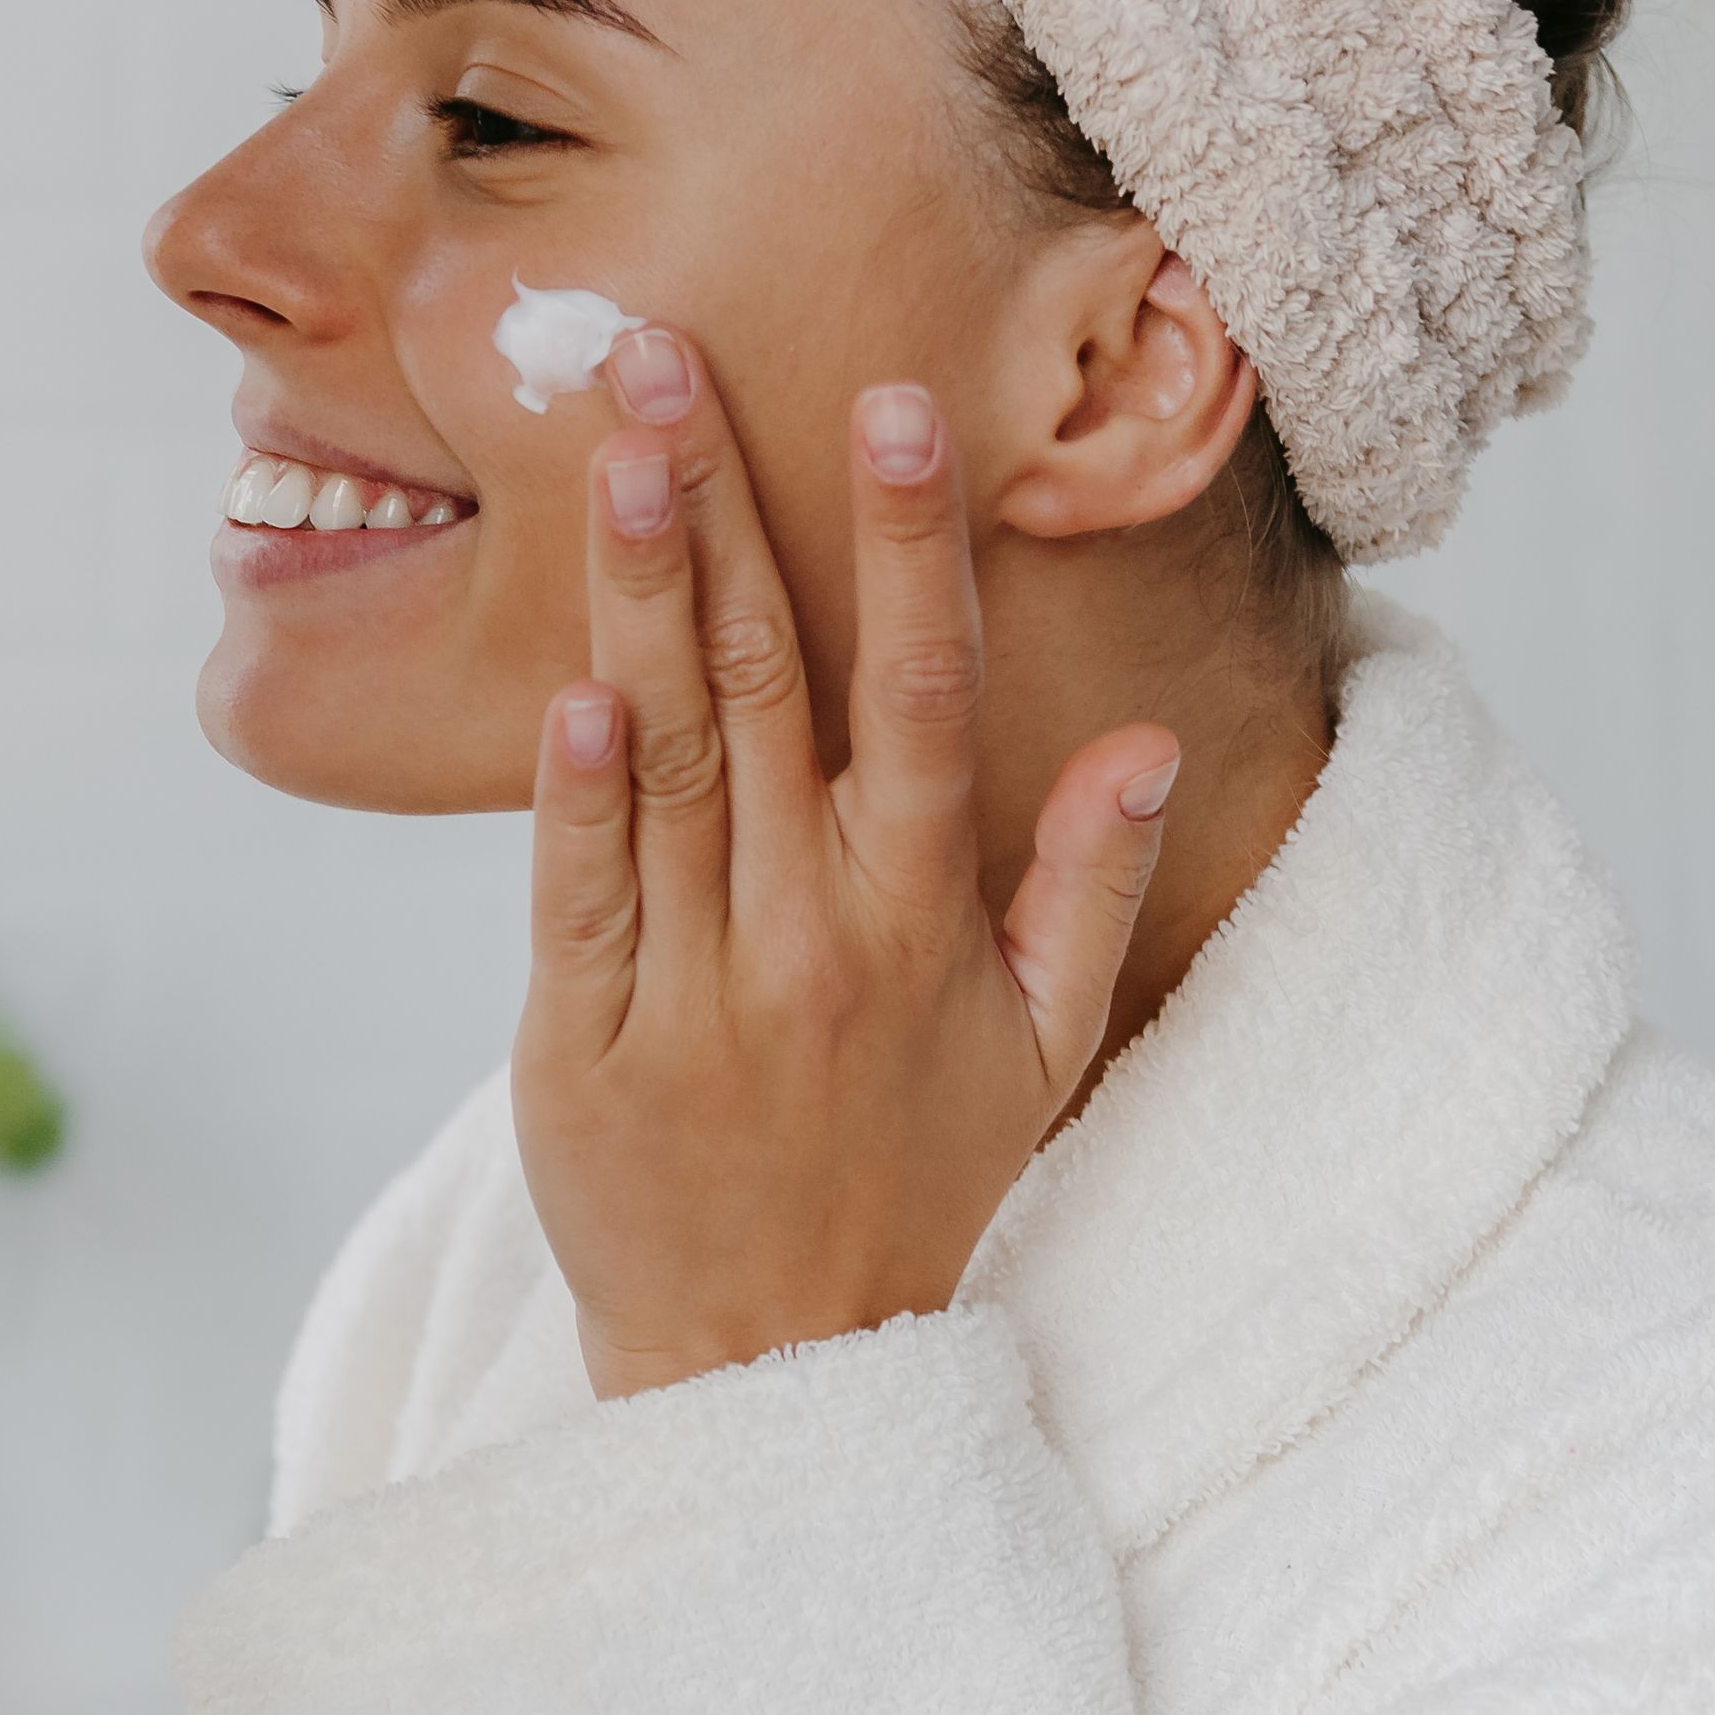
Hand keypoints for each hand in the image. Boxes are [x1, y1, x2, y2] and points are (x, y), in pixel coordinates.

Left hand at [522, 323, 1181, 1400]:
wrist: (770, 1360)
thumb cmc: (911, 1183)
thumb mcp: (1039, 1049)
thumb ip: (1085, 884)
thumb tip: (1143, 742)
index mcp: (921, 921)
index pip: (919, 696)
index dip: (905, 545)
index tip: (886, 405)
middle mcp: (814, 937)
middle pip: (767, 685)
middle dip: (722, 505)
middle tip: (668, 354)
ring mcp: (697, 988)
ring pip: (667, 757)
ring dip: (641, 594)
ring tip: (617, 448)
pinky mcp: (584, 1043)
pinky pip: (582, 894)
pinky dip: (576, 790)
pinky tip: (571, 677)